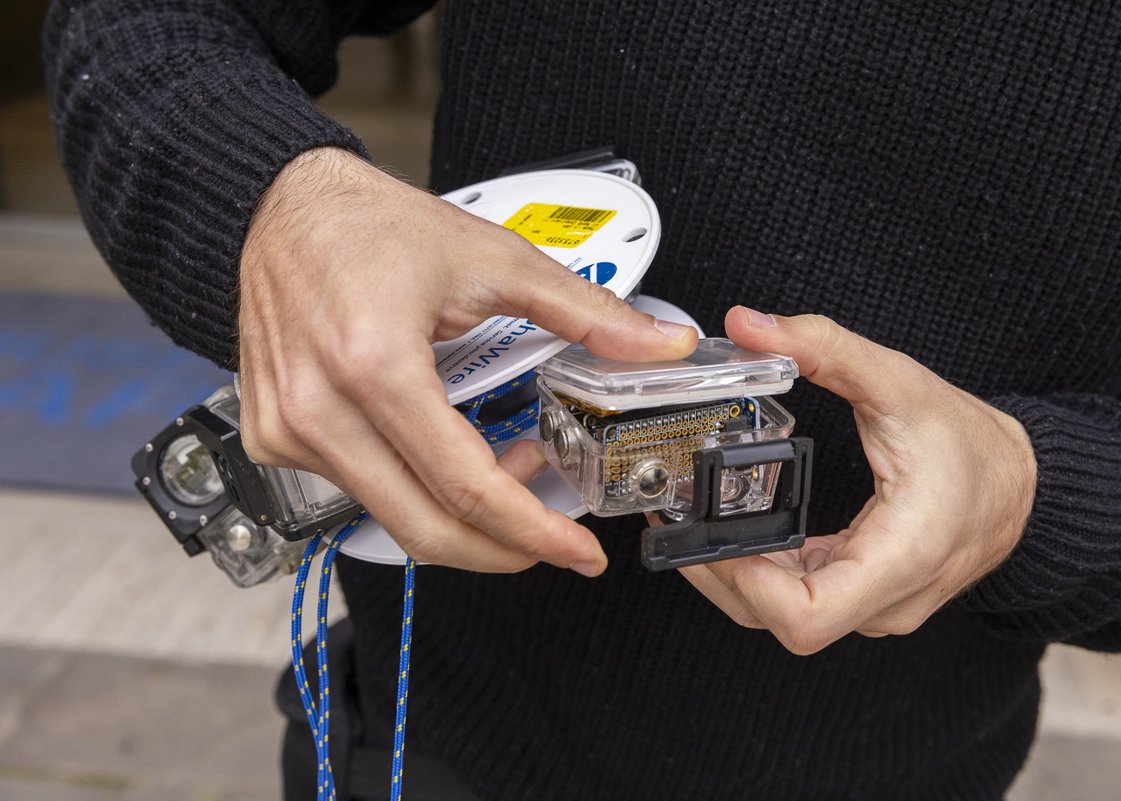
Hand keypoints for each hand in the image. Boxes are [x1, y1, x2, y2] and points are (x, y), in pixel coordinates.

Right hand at [237, 147, 697, 574]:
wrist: (283, 209)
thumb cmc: (373, 226)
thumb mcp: (493, 260)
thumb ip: (586, 312)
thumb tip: (657, 344)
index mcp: (374, 364)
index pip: (467, 488)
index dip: (533, 532)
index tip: (577, 550)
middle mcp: (321, 410)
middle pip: (426, 529)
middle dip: (503, 548)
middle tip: (553, 537)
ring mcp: (288, 430)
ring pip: (392, 518)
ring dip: (462, 515)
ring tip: (506, 465)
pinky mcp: (273, 438)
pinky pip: (358, 493)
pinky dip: (415, 490)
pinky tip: (447, 452)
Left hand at [678, 307, 1035, 652]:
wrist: (1023, 486)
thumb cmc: (972, 444)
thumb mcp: (900, 381)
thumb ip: (824, 348)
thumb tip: (750, 325)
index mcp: (902, 554)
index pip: (808, 618)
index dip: (746, 586)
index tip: (713, 539)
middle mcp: (886, 598)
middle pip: (778, 621)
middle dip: (720, 574)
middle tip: (678, 524)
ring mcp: (875, 607)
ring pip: (783, 619)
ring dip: (735, 576)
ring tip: (694, 525)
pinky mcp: (864, 600)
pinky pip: (800, 604)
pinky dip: (762, 575)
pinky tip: (736, 534)